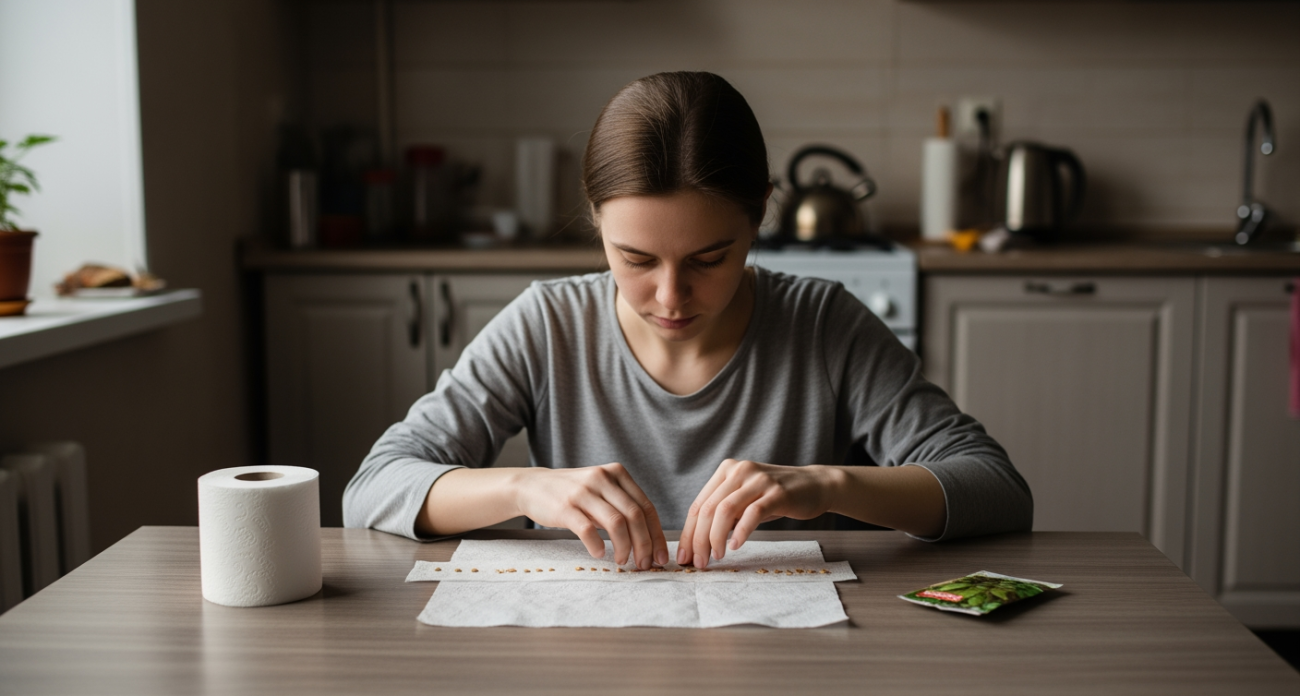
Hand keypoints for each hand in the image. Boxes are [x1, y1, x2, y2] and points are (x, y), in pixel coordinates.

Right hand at [515, 463, 668, 568]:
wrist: (532, 485)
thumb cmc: (572, 493)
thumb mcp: (601, 490)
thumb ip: (622, 506)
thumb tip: (649, 540)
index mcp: (617, 473)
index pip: (646, 507)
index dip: (657, 535)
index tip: (660, 556)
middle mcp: (602, 478)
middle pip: (635, 516)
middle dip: (644, 545)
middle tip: (644, 564)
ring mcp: (583, 491)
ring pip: (616, 523)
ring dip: (624, 547)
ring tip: (622, 561)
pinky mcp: (565, 506)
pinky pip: (588, 530)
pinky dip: (597, 545)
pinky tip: (599, 553)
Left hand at [677, 459, 835, 567]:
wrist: (814, 485)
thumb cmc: (775, 498)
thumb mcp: (744, 501)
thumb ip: (723, 514)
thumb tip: (697, 543)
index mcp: (726, 470)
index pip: (699, 504)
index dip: (688, 533)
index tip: (684, 556)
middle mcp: (739, 470)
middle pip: (708, 509)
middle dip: (699, 540)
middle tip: (698, 563)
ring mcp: (758, 480)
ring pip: (725, 510)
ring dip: (716, 538)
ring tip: (715, 557)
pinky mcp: (777, 492)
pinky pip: (752, 513)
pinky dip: (741, 532)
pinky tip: (735, 546)